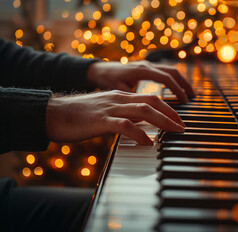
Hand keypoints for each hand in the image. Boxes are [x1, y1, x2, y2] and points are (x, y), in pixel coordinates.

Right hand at [46, 90, 184, 144]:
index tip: (178, 119)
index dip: (168, 107)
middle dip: (171, 112)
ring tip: (175, 131)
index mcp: (120, 96)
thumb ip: (122, 116)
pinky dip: (139, 133)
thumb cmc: (79, 115)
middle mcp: (118, 99)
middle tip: (183, 126)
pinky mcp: (100, 120)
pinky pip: (124, 125)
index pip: (150, 98)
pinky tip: (148, 142)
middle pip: (152, 100)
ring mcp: (110, 108)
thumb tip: (139, 128)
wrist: (53, 113)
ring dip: (163, 120)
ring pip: (143, 110)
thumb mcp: (105, 112)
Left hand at [87, 60, 194, 101]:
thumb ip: (133, 97)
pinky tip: (176, 89)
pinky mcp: (147, 68)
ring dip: (181, 81)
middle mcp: (147, 65)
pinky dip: (173, 80)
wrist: (100, 69)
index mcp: (142, 70)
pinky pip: (165, 72)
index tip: (185, 101)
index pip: (166, 79)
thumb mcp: (119, 90)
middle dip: (184, 84)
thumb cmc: (108, 79)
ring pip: (170, 70)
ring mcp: (148, 65)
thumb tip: (144, 110)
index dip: (177, 90)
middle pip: (173, 72)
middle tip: (192, 97)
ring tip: (188, 94)